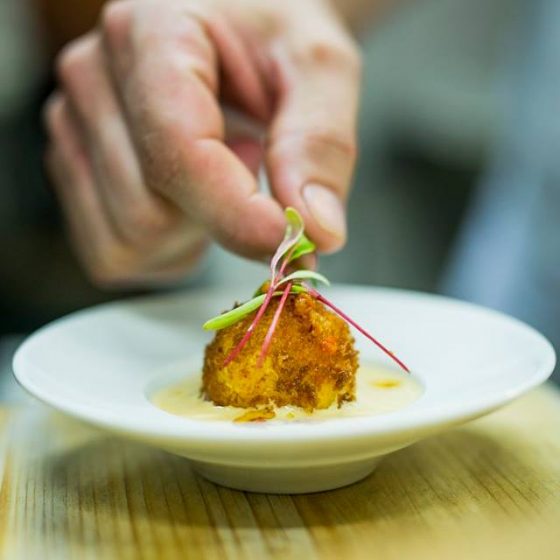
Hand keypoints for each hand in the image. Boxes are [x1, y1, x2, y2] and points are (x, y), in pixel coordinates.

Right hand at [45, 0, 360, 286]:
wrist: (236, 33)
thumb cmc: (271, 41)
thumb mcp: (317, 67)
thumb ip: (320, 143)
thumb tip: (317, 231)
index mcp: (149, 34)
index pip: (177, 152)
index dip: (235, 214)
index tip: (291, 243)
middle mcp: (93, 80)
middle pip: (148, 211)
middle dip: (218, 221)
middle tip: (253, 167)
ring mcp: (75, 130)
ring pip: (127, 240)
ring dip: (190, 235)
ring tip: (220, 175)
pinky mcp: (75, 173)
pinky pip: (113, 253)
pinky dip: (164, 250)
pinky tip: (190, 202)